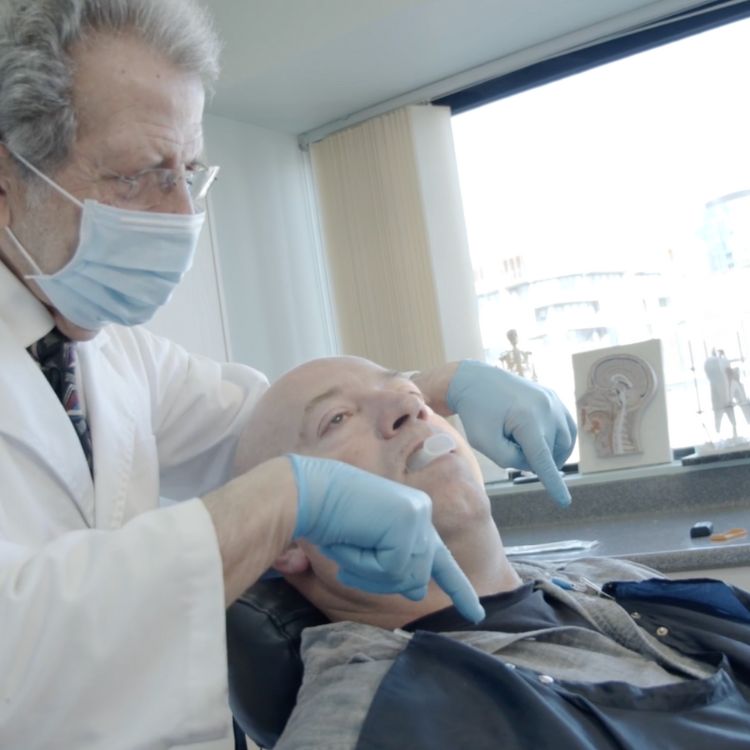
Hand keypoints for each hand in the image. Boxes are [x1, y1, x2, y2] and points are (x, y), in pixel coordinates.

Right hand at [288, 454, 484, 622]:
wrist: (309, 493)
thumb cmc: (329, 521)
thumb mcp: (366, 553)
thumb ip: (393, 570)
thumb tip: (417, 590)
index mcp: (413, 519)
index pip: (440, 561)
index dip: (458, 590)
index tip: (475, 614)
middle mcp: (421, 513)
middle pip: (417, 577)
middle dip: (379, 580)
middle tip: (348, 561)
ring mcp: (418, 515)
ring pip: (406, 576)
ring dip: (369, 572)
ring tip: (349, 545)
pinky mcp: (408, 520)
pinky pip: (392, 568)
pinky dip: (366, 564)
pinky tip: (353, 539)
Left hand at [446, 360, 575, 506]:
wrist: (475, 380)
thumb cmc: (476, 413)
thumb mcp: (484, 442)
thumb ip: (510, 459)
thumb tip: (535, 463)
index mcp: (527, 419)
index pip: (543, 459)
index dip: (553, 483)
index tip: (564, 502)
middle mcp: (546, 407)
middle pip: (550, 452)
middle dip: (532, 457)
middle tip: (508, 445)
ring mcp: (553, 400)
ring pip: (563, 442)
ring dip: (550, 452)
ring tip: (525, 447)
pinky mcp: (554, 397)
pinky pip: (566, 427)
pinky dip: (558, 440)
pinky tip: (543, 442)